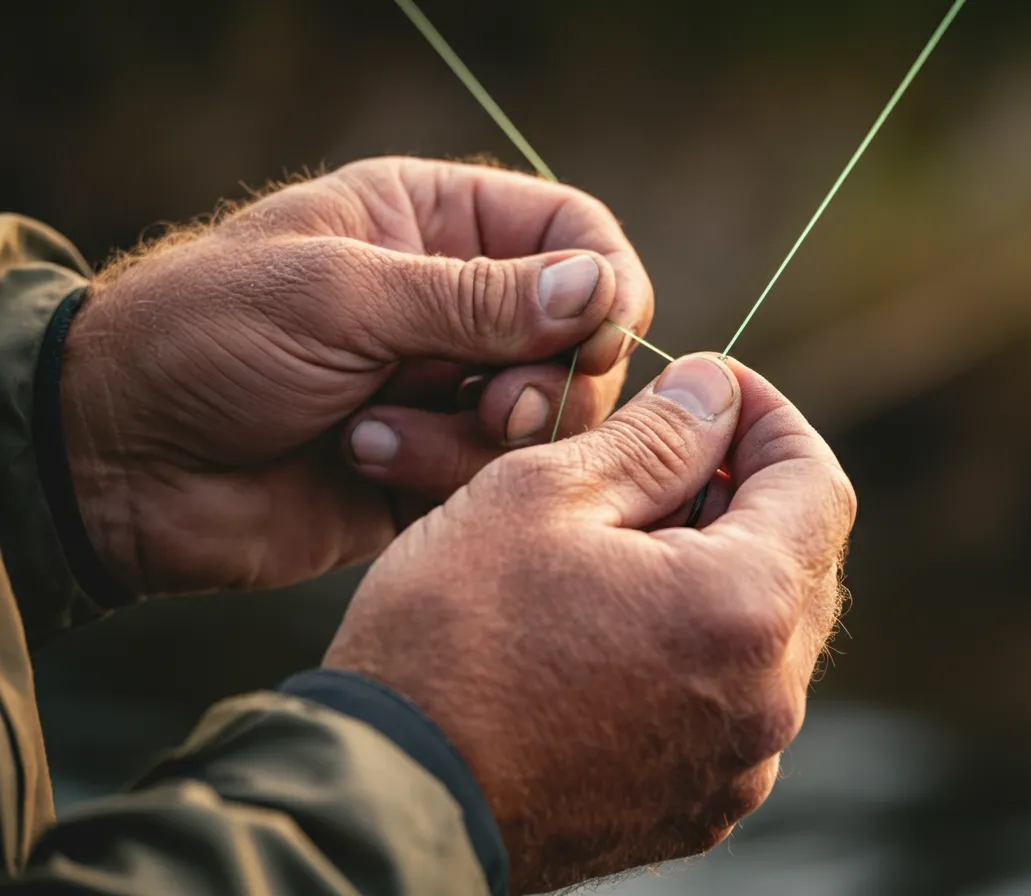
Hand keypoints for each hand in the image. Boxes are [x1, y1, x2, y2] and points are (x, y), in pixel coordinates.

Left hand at [62, 157, 652, 594]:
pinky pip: (493, 478)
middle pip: (577, 338)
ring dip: (475, 434)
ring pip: (544, 418)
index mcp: (433, 224)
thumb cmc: (209, 339)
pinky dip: (439, 473)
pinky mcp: (433, 466)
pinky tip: (362, 457)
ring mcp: (445, 387)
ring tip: (378, 432)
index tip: (602, 337)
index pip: (572, 233)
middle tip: (497, 406)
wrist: (120, 459)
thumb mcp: (344, 293)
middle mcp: (453, 304)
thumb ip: (479, 299)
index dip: (606, 283)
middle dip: (548, 380)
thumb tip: (600, 291)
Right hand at [323, 354, 855, 893]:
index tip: (718, 392)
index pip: (818, 485)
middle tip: (665, 455)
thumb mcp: (542, 495)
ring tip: (627, 541)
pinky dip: (699, 645)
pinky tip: (619, 623)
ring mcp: (736, 766)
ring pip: (766, 634)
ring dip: (721, 570)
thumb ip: (655, 436)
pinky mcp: (696, 805)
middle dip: (745, 494)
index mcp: (743, 610)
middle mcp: (766, 702)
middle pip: (802, 562)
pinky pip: (730, 701)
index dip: (772, 421)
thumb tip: (717, 393)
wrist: (389, 795)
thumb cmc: (450, 639)